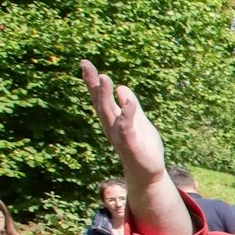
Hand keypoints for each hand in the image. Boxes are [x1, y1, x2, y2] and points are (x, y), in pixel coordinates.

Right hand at [80, 61, 166, 187]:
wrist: (149, 172)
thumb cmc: (142, 146)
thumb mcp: (138, 120)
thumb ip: (130, 105)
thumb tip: (121, 87)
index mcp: (112, 119)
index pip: (99, 97)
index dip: (92, 80)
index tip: (84, 62)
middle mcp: (111, 126)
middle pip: (99, 102)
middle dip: (93, 83)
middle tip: (86, 65)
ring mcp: (119, 135)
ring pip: (109, 113)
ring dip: (106, 96)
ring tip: (105, 77)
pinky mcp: (131, 145)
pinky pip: (127, 127)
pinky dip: (127, 113)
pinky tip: (130, 101)